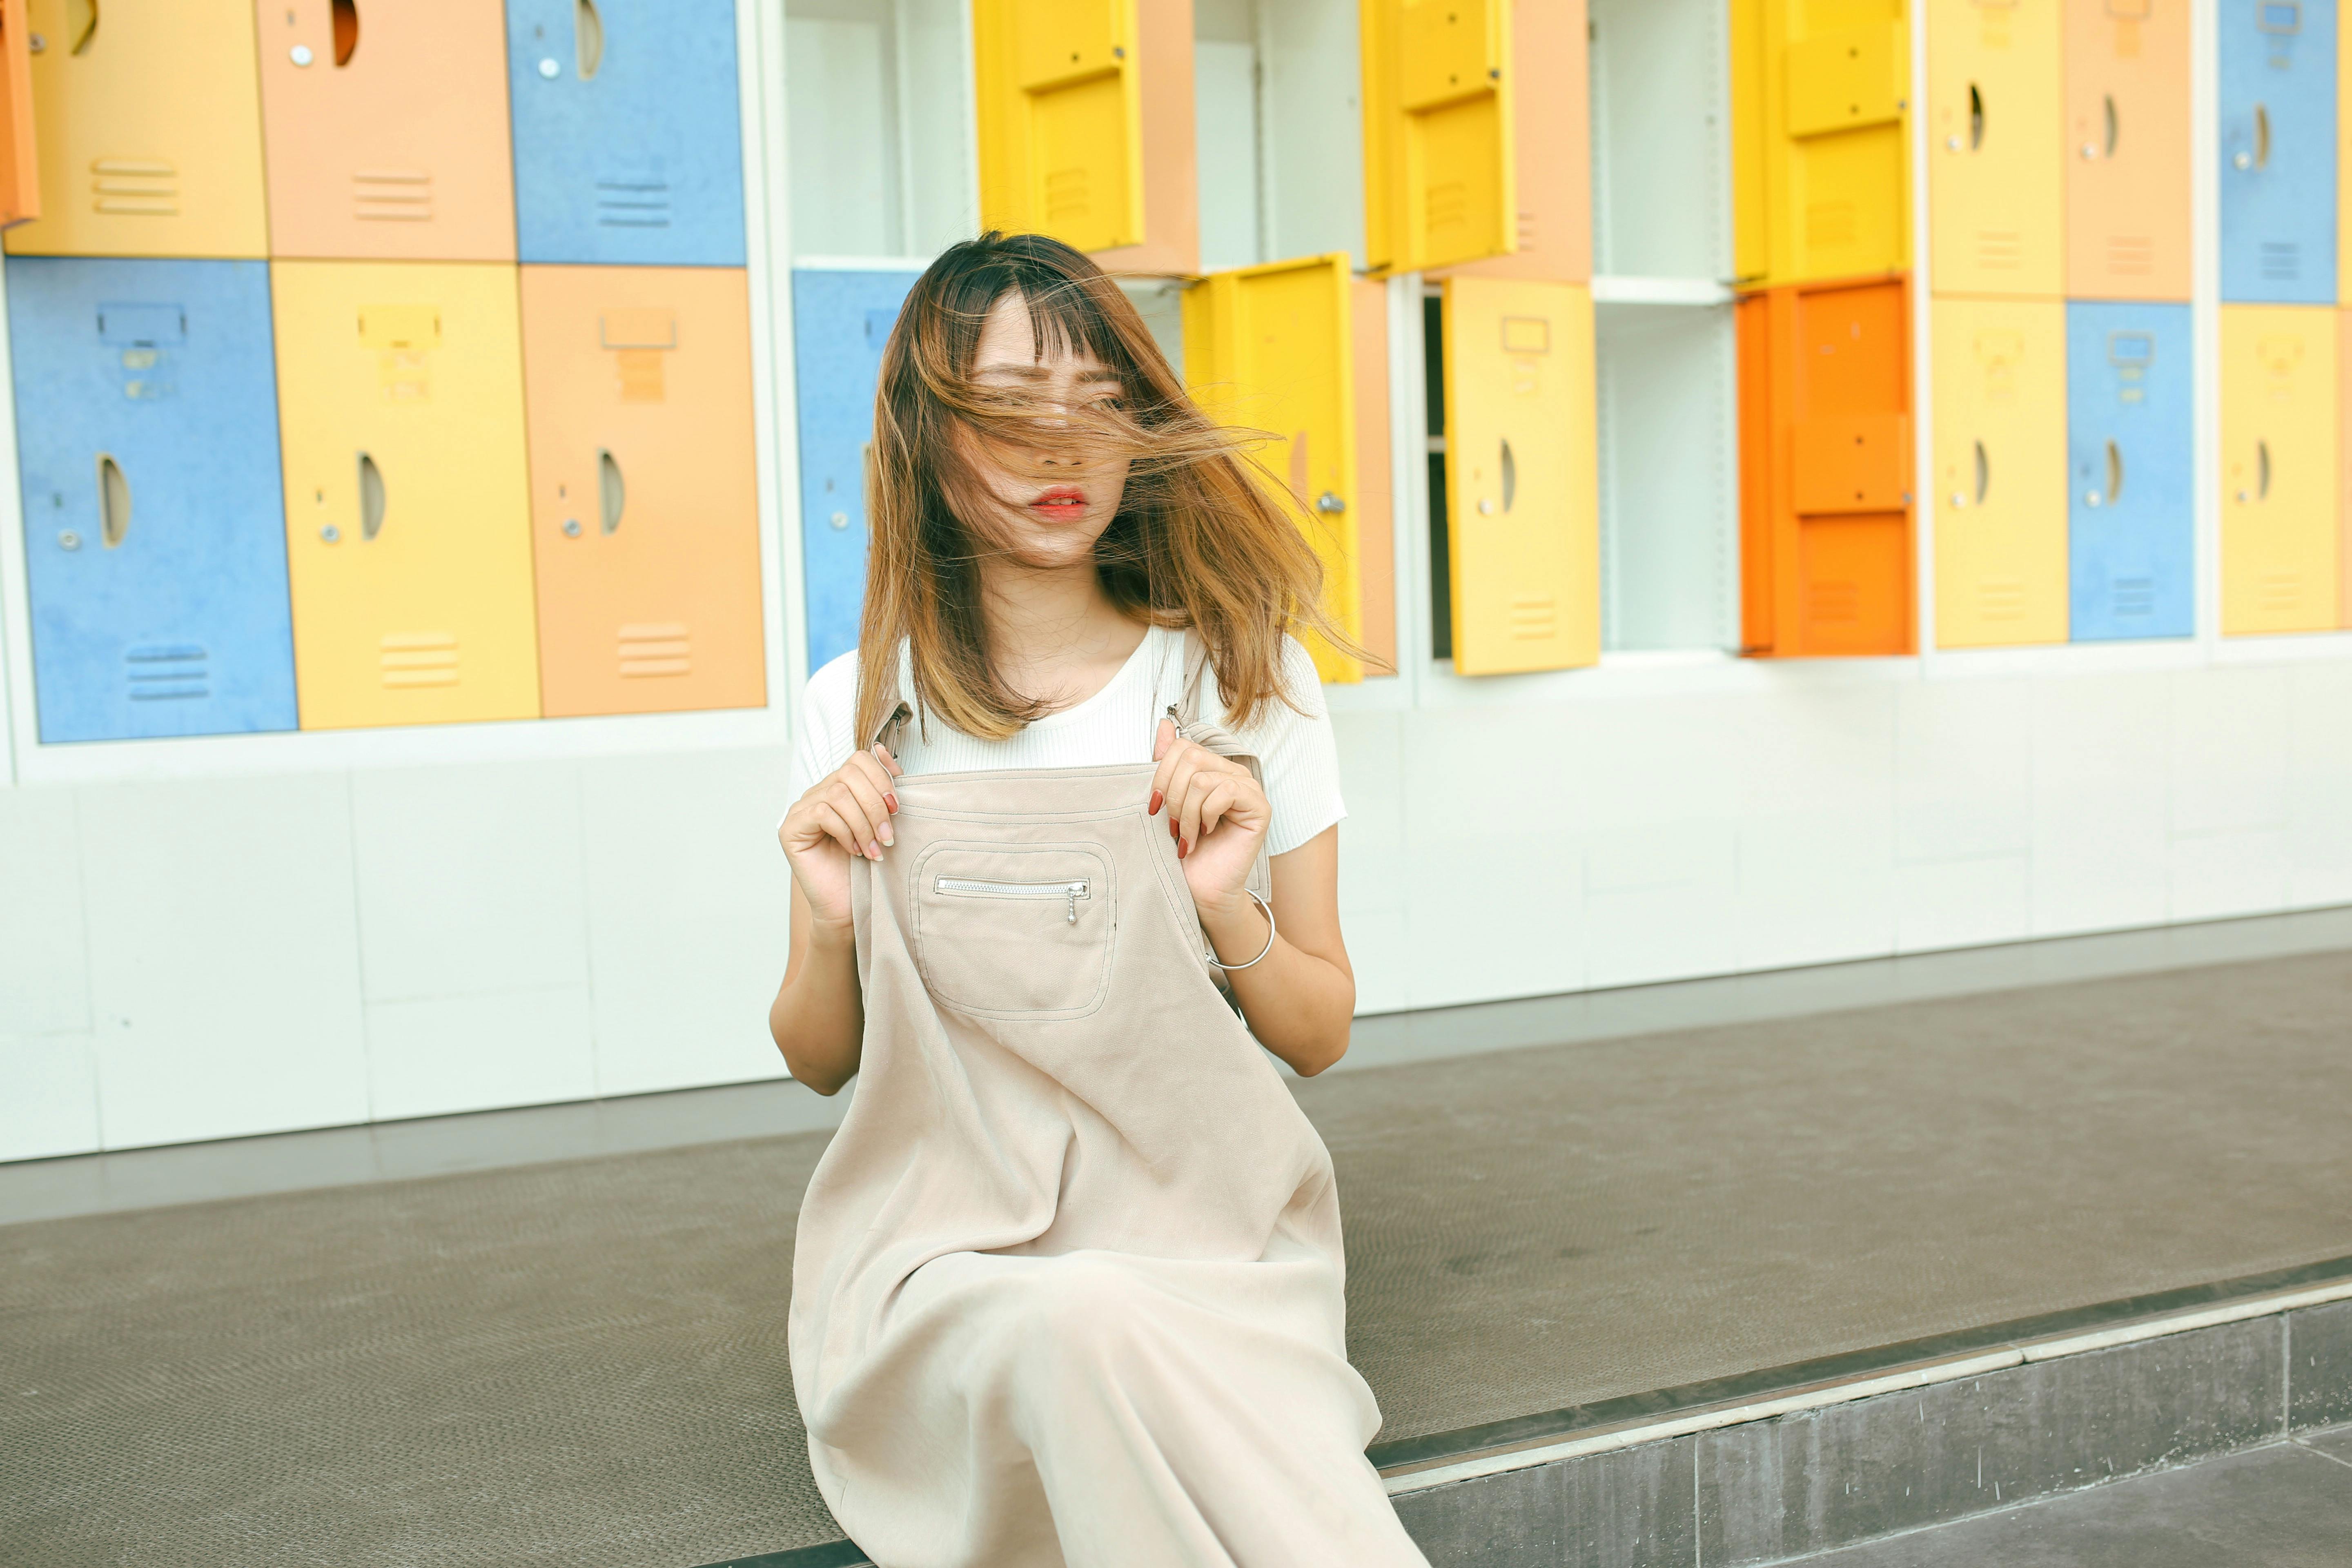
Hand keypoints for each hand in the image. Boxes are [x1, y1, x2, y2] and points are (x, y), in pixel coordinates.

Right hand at [779, 744, 901, 929]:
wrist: (847, 906)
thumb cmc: (865, 867)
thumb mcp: (880, 823)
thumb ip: (881, 792)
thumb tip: (885, 754)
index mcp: (839, 788)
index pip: (858, 759)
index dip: (882, 776)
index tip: (897, 805)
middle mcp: (818, 793)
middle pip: (849, 773)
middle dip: (876, 804)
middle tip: (888, 834)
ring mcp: (801, 809)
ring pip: (838, 794)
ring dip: (864, 822)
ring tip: (875, 848)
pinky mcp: (791, 828)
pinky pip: (822, 813)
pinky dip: (845, 832)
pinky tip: (855, 851)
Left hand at [1149, 717, 1269, 922]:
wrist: (1201, 889)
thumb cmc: (1184, 851)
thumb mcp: (1167, 802)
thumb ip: (1167, 763)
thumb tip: (1165, 725)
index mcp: (1211, 768)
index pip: (1181, 746)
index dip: (1161, 774)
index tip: (1155, 807)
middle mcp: (1232, 773)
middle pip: (1191, 757)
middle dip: (1172, 795)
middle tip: (1171, 826)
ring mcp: (1248, 788)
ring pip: (1202, 778)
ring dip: (1186, 813)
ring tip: (1186, 836)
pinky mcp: (1259, 806)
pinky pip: (1224, 792)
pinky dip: (1206, 816)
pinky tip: (1206, 833)